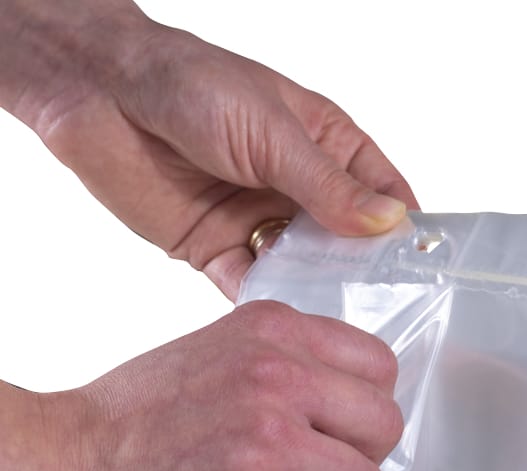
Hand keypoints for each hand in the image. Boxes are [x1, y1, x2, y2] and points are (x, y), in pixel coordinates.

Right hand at [0, 301, 402, 470]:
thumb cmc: (126, 426)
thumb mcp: (217, 358)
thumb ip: (287, 370)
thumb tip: (347, 409)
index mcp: (273, 331)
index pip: (379, 368)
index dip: (360, 415)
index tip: (331, 439)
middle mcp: (278, 376)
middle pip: (385, 429)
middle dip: (351, 467)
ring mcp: (268, 441)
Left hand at [1, 2, 417, 298]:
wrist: (99, 97)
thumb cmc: (190, 86)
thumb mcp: (272, 130)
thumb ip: (327, 184)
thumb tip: (388, 222)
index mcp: (326, 147)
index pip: (383, 194)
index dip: (405, 230)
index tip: (424, 269)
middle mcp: (300, 191)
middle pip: (348, 243)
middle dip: (365, 273)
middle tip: (387, 309)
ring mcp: (263, 225)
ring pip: (306, 271)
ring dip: (320, 293)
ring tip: (342, 324)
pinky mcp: (222, 252)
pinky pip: (256, 287)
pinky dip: (271, 305)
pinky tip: (288, 323)